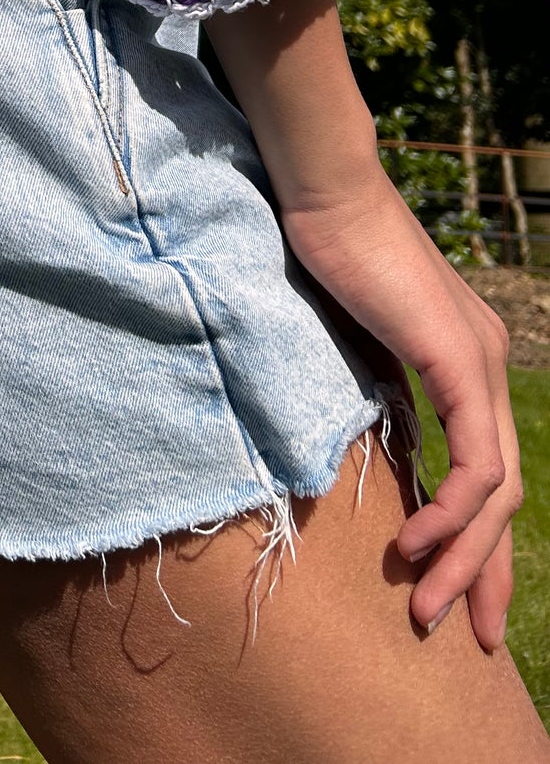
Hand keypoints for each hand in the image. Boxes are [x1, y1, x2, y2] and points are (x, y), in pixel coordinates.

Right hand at [282, 173, 520, 650]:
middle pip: (503, 492)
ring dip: (464, 557)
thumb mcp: (347, 338)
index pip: (485, 468)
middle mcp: (485, 362)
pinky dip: (453, 513)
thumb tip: (359, 442)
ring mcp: (479, 360)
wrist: (324, 191)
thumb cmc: (319, 248)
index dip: (474, 538)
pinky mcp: (459, 360)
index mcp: (462, 357)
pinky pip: (476, 463)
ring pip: (496, 489)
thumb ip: (368, 385)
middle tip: (463, 631)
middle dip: (484, 571)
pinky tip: (420, 544)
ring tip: (427, 607)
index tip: (448, 591)